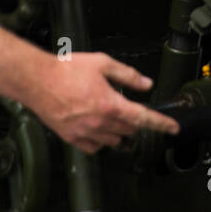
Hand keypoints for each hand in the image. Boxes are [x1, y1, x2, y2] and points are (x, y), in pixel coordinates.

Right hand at [29, 52, 178, 153]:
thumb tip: (146, 84)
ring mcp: (85, 132)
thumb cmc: (66, 70)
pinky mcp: (71, 138)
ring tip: (112, 116)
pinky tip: (98, 128)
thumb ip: (128, 75)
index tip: (173, 128)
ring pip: (114, 141)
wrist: (37, 80)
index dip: (162, 124)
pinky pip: (94, 148)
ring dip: (120, 131)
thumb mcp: (103, 63)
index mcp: (110, 104)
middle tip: (129, 108)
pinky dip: (101, 141)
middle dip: (135, 121)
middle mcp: (99, 122)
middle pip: (130, 130)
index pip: (144, 118)